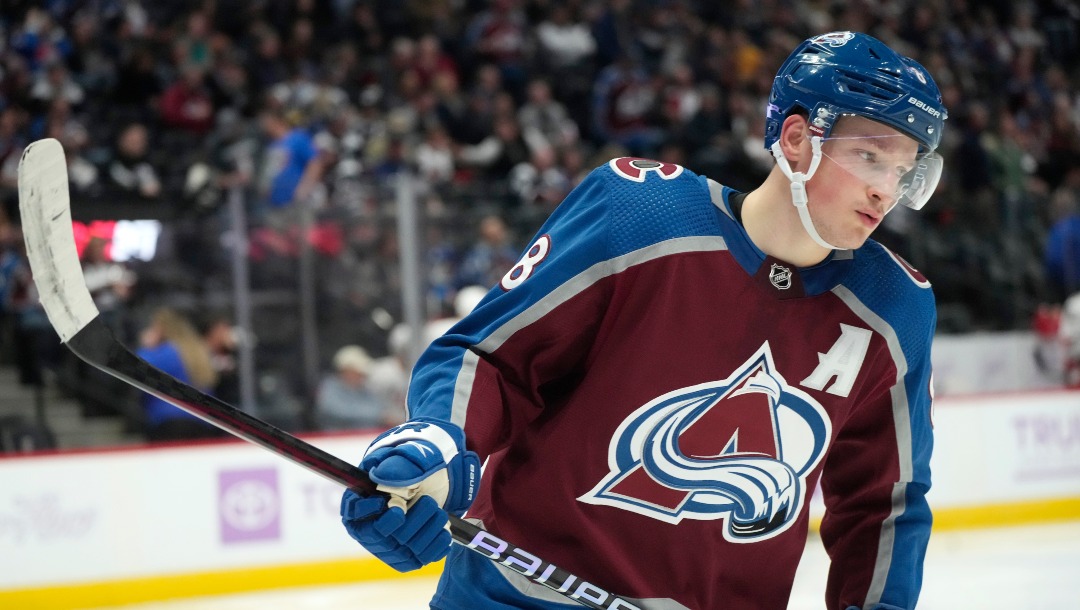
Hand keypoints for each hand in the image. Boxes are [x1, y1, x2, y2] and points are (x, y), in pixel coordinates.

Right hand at [340, 418, 480, 570]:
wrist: (434, 481)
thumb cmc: (414, 468)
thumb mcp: (406, 458)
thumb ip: (396, 465)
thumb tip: (384, 477)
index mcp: (358, 503)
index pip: (353, 513)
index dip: (369, 510)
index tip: (392, 503)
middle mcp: (368, 530)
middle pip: (381, 534)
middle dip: (411, 518)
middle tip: (428, 501)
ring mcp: (388, 548)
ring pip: (404, 548)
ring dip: (428, 528)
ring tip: (438, 511)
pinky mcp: (408, 559)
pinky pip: (421, 558)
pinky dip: (437, 543)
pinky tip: (443, 528)